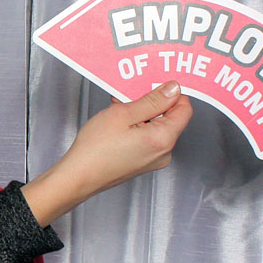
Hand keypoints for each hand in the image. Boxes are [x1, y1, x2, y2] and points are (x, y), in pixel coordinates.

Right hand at [22, 81, 192, 225]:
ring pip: (156, 128)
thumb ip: (152, 100)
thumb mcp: (123, 114)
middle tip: (128, 97)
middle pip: (170, 118)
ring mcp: (154, 160)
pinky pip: (147, 139)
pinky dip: (136, 128)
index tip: (154, 86)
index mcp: (163, 139)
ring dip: (141, 116)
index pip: (185, 109)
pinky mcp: (143, 164)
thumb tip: (173, 89)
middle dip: (151, 104)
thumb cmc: (95, 149)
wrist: (78, 177)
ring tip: (117, 112)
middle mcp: (164, 153)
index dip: (171, 94)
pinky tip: (117, 126)